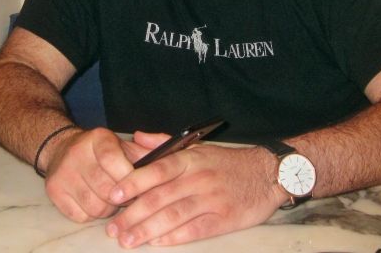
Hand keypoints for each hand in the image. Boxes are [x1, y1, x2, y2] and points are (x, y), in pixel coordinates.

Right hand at [44, 128, 146, 221]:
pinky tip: (94, 201)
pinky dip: (91, 214)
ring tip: (112, 199)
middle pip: (107, 189)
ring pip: (96, 207)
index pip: (113, 161)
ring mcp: (63, 172)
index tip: (139, 186)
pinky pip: (81, 216)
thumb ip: (146, 154)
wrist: (61, 148)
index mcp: (98, 138)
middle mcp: (77, 152)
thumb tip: (164, 167)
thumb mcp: (124, 145)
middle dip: (123, 198)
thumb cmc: (102, 151)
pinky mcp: (54, 190)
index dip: (129, 178)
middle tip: (128, 197)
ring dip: (109, 209)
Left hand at [105, 133, 284, 247]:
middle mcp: (198, 178)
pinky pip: (194, 230)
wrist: (267, 173)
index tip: (114, 195)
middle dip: (133, 215)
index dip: (133, 183)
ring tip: (128, 240)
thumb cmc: (227, 162)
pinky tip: (157, 243)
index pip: (157, 169)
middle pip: (160, 197)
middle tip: (114, 229)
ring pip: (173, 216)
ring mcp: (211, 199)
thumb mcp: (197, 147)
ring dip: (147, 230)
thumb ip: (163, 143)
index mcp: (190, 159)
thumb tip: (136, 137)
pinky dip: (174, 238)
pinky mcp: (223, 219)